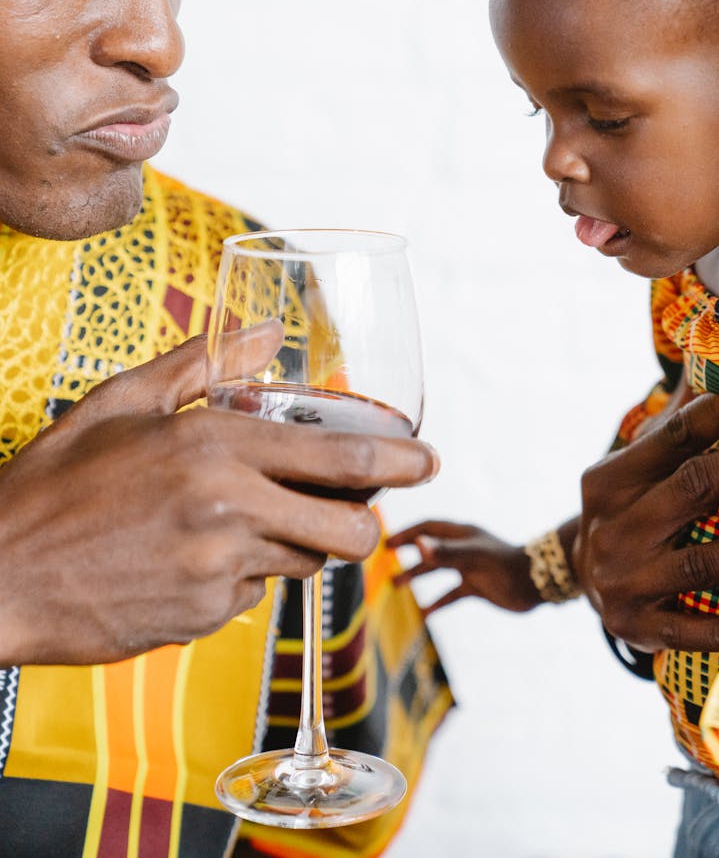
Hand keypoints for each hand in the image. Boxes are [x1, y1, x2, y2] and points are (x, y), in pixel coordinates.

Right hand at [0, 323, 438, 666]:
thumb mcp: (121, 404)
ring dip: (294, 543)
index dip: (402, 462)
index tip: (431, 462)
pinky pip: (253, 594)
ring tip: (236, 519)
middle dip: (364, 521)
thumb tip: (266, 331)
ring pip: (303, 563)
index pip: (342, 456)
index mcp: (214, 447)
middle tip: (350, 506)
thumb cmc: (54, 482)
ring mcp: (218, 574)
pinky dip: (241, 574)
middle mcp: (228, 512)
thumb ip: (204, 364)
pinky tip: (188, 557)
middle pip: (348, 531)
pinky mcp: (204, 620)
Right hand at [387, 521, 537, 614]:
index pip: (428, 528)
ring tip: (395, 585)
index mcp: (462, 534)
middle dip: (408, 551)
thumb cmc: (507, 565)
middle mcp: (464, 548)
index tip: (387, 543)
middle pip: (430, 546)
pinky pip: (452, 593)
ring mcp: (470, 567)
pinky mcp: (478, 586)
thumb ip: (446, 553)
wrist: (538, 583)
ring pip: (438, 569)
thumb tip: (418, 544)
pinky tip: (424, 613)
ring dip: (417, 575)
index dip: (407, 533)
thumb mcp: (474, 558)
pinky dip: (438, 601)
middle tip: (385, 559)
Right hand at [575, 391, 718, 652]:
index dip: (714, 418)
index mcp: (607, 481)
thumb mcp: (635, 465)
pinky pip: (700, 629)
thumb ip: (673, 426)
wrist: (584, 580)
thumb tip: (713, 366)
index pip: (669, 440)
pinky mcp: (639, 627)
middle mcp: (612, 528)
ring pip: (706, 561)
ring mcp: (624, 581)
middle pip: (694, 488)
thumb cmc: (629, 508)